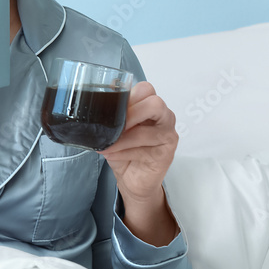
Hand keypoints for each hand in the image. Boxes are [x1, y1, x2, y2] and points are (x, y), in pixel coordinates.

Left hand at [97, 81, 179, 243]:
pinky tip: (111, 154)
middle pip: (155, 104)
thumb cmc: (124, 150)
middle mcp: (164, 118)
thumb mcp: (114, 127)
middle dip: (131, 113)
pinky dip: (123, 153)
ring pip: (147, 131)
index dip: (128, 96)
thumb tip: (99, 93)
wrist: (133, 179)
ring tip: (107, 145)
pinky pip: (143, 150)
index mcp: (151, 106)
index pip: (146, 89)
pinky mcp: (166, 155)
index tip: (112, 108)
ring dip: (121, 139)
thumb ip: (113, 111)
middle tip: (114, 125)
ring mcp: (168, 136)